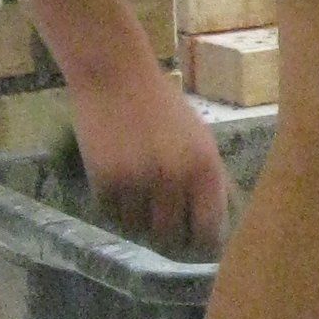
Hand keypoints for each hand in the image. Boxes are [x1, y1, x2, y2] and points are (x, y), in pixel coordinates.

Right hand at [69, 62, 229, 257]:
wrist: (115, 74)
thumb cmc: (162, 105)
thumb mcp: (199, 137)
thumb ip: (207, 178)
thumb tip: (214, 221)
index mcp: (205, 167)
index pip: (209, 228)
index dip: (202, 241)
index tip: (194, 244)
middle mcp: (173, 178)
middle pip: (171, 234)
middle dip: (167, 231)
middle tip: (160, 223)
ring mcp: (137, 182)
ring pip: (138, 228)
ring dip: (138, 220)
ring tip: (137, 197)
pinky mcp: (104, 181)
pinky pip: (112, 215)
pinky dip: (115, 208)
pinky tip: (118, 186)